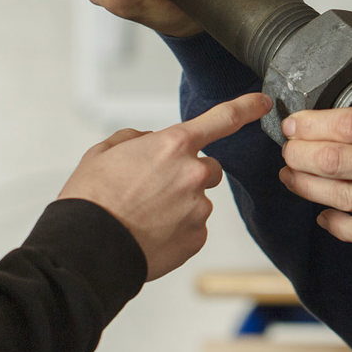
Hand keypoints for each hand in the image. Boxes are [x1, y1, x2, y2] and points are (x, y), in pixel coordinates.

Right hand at [59, 91, 270, 280]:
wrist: (88, 248)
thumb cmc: (92, 200)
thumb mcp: (104, 152)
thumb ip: (135, 139)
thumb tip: (149, 143)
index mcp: (173, 145)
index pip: (222, 119)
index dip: (247, 107)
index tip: (263, 103)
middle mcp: (193, 174)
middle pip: (208, 169)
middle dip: (189, 175)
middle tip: (155, 190)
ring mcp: (198, 208)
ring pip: (197, 202)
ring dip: (179, 206)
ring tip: (144, 217)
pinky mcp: (196, 238)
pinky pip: (193, 229)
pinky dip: (176, 231)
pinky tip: (150, 234)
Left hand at [278, 53, 351, 266]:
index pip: (350, 122)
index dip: (311, 123)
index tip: (293, 123)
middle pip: (333, 159)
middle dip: (298, 154)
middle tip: (286, 150)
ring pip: (338, 195)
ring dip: (305, 186)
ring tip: (290, 177)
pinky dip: (334, 223)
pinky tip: (323, 214)